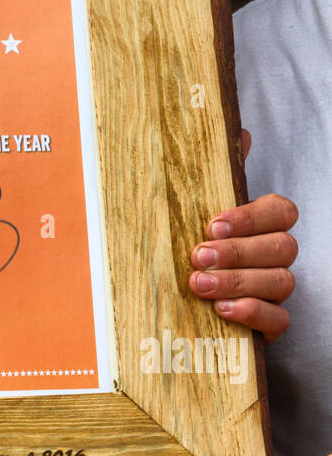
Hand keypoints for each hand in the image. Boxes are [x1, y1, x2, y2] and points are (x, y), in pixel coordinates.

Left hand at [188, 129, 297, 341]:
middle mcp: (274, 255)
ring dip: (238, 282)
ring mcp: (274, 291)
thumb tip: (238, 130)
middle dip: (239, 252)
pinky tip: (222, 311)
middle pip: (282, 247)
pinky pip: (280, 320)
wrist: (173, 301)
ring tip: (198, 285)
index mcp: (261, 224)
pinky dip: (253, 314)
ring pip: (281, 282)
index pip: (280, 211)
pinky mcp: (269, 325)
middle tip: (198, 256)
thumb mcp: (192, 208)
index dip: (251, 217)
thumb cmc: (187, 245)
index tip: (212, 224)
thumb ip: (215, 172)